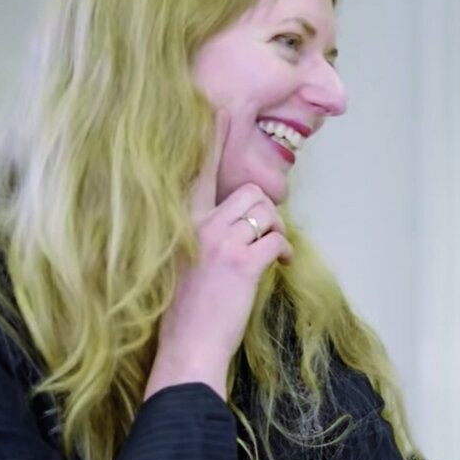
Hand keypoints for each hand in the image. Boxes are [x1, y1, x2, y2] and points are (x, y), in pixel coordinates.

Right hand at [146, 119, 293, 398]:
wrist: (185, 351)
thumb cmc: (182, 313)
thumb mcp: (177, 263)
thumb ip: (196, 234)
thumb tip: (228, 221)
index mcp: (178, 223)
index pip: (195, 171)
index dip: (211, 138)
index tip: (219, 109)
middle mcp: (197, 225)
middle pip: (245, 189)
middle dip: (263, 207)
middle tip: (265, 230)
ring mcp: (220, 241)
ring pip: (264, 209)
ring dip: (273, 229)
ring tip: (267, 253)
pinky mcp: (243, 262)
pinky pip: (276, 238)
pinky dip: (282, 250)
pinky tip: (276, 266)